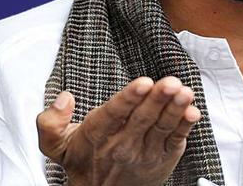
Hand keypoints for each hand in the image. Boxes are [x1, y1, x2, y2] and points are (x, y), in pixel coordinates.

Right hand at [36, 76, 201, 185]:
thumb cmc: (85, 160)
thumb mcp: (56, 146)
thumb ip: (50, 122)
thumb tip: (63, 99)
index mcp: (96, 135)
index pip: (113, 114)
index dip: (128, 98)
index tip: (142, 83)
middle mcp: (122, 144)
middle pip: (142, 118)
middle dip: (157, 98)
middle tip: (169, 82)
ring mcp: (145, 151)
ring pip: (162, 126)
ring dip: (175, 108)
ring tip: (184, 93)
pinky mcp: (164, 156)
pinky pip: (176, 139)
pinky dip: (186, 126)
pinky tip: (192, 113)